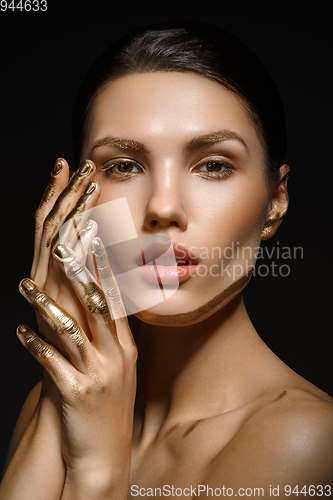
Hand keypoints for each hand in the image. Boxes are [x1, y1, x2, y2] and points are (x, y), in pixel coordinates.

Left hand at [18, 238, 136, 485]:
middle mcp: (116, 355)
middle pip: (98, 305)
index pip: (115, 298)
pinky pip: (52, 363)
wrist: (106, 453)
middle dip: (79, 272)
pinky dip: (34, 345)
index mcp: (124, 346)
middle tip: (62, 247)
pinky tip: (19, 333)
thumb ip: (110, 335)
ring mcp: (98, 373)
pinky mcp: (77, 393)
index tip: (94, 238)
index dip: (104, 267)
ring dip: (44, 304)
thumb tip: (97, 303)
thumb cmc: (108, 404)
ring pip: (71, 329)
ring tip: (25, 286)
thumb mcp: (118, 367)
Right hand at [30, 157, 98, 354]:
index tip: (76, 166)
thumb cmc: (83, 348)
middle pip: (53, 225)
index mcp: (53, 274)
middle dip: (67, 193)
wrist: (71, 390)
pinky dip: (75, 250)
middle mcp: (45, 279)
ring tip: (88, 185)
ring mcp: (48, 294)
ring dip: (72, 211)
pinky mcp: (53, 310)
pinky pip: (64, 276)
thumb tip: (105, 245)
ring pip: (56, 242)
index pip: (55, 223)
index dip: (63, 194)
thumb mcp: (88, 306)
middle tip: (82, 164)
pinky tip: (90, 230)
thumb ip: (92, 278)